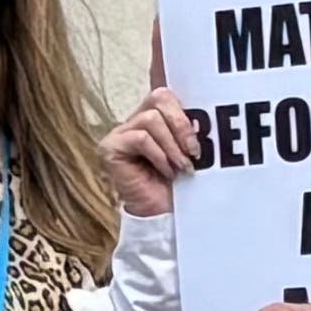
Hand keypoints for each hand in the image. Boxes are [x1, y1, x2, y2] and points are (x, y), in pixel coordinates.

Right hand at [104, 86, 202, 218]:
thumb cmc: (178, 186)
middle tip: (195, 150)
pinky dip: (159, 155)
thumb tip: (200, 118)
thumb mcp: (191, 152)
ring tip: (181, 167)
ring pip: (151, 119)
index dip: (180, 100)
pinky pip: (140, 138)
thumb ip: (191, 130)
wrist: (163, 217)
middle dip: (182, 124)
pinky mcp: (110, 148)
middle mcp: (135, 121)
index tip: (198, 122)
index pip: (164, 93)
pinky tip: (166, 171)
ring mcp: (120, 134)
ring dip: (172, 145)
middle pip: (159, 98)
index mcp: (155, 118)